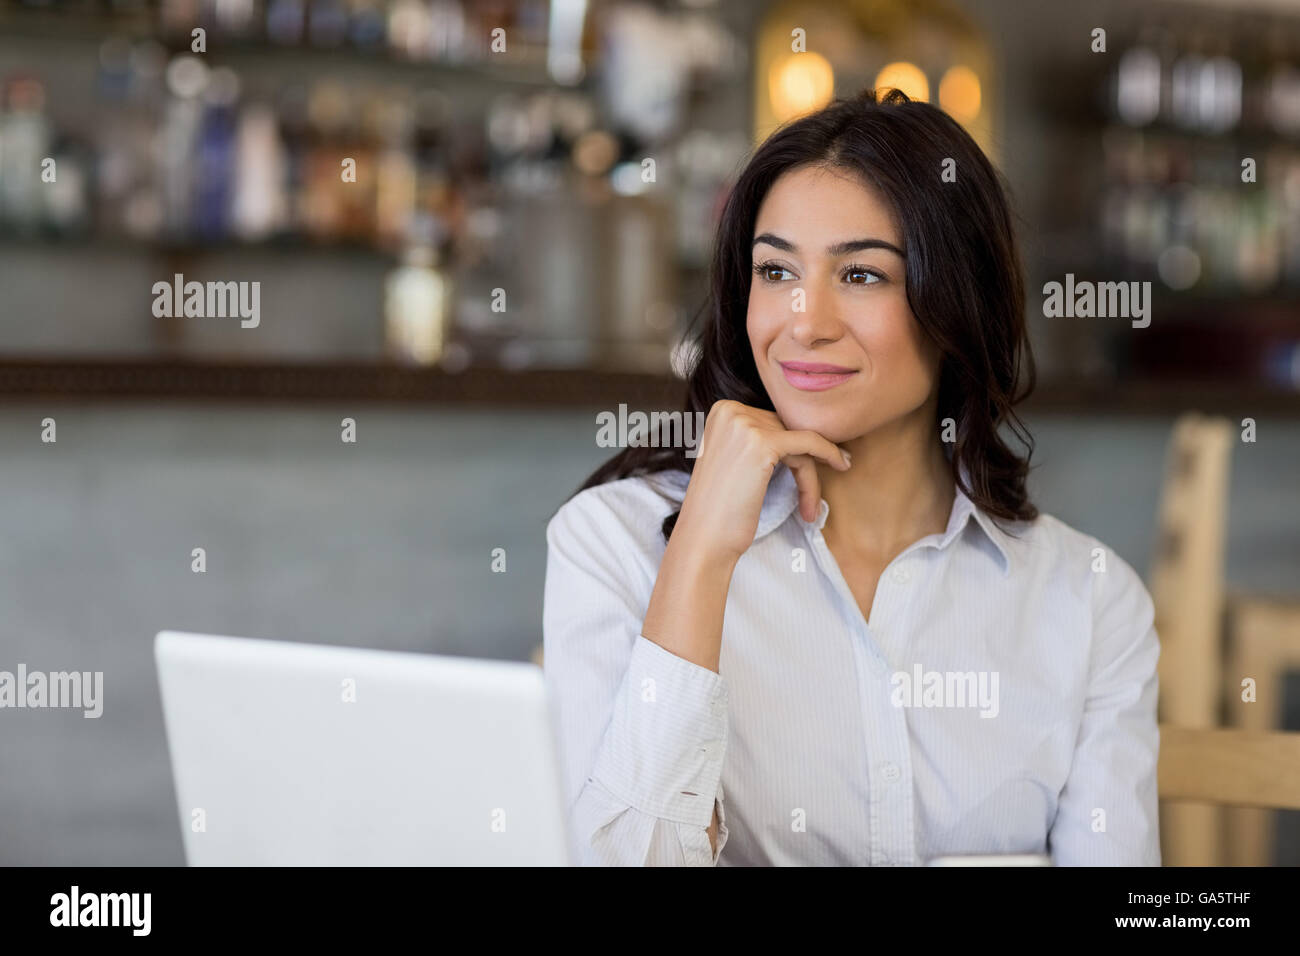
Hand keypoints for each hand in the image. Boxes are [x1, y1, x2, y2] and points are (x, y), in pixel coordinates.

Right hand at [673, 399, 850, 562]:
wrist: (704, 539)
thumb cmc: (720, 509)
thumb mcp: (734, 459)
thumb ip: (758, 438)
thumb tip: (801, 428)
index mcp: (722, 410)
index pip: (772, 421)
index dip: (791, 448)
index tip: (809, 468)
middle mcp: (731, 411)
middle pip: (786, 429)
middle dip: (802, 463)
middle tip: (810, 493)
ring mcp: (745, 425)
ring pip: (800, 439)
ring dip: (810, 474)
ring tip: (810, 506)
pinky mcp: (763, 444)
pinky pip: (810, 442)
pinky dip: (829, 453)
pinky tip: (842, 466)